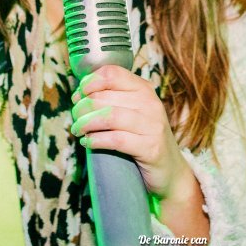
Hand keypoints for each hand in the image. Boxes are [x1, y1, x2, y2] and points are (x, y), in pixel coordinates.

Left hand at [70, 66, 189, 200]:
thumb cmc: (142, 139)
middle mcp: (150, 103)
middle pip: (104, 96)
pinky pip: (116, 139)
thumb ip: (112, 100)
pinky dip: (96, 140)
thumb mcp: (132, 113)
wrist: (170, 171)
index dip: (89, 83)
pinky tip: (88, 143)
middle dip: (81, 107)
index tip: (78, 96)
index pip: (112, 73)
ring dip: (85, 123)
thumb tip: (78, 95)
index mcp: (144, 89)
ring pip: (109, 116)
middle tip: (75, 119)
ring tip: (77, 131)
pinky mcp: (151, 148)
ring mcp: (152, 125)